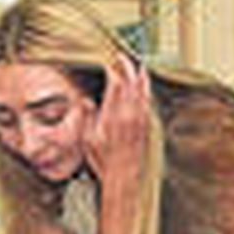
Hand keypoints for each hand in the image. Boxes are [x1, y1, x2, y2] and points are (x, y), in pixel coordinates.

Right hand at [83, 56, 151, 185]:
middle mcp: (128, 115)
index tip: (108, 62)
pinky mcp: (146, 126)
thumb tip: (86, 100)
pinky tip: (146, 88)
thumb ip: (88, 117)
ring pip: (143, 91)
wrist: (123, 177)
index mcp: (113, 115)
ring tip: (139, 65)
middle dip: (127, 67)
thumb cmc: (103, 161)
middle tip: (122, 56)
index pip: (116, 84)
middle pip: (131, 83)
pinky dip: (146, 91)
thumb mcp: (88, 139)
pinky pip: (148, 102)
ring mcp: (139, 120)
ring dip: (140, 76)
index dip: (113, 71)